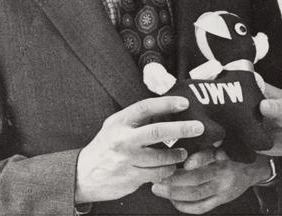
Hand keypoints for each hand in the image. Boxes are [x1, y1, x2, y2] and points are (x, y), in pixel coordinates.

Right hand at [75, 96, 203, 202]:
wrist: (83, 175)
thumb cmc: (105, 146)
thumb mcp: (114, 126)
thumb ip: (135, 118)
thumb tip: (165, 108)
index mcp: (119, 122)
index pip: (146, 108)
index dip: (167, 103)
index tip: (184, 103)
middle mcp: (123, 140)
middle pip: (158, 131)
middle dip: (182, 128)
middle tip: (198, 128)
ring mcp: (127, 160)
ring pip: (161, 157)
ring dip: (176, 155)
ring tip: (182, 153)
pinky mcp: (131, 178)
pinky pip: (157, 174)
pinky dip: (167, 170)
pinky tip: (169, 167)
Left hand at [151, 149, 270, 213]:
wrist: (254, 168)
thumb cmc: (234, 151)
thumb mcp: (225, 141)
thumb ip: (207, 143)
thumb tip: (183, 134)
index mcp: (224, 155)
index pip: (210, 157)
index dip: (197, 160)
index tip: (182, 162)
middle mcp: (223, 173)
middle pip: (197, 180)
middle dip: (174, 181)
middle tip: (157, 177)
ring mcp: (223, 189)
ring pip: (196, 195)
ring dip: (174, 194)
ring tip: (158, 188)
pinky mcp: (221, 200)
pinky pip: (201, 207)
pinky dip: (185, 206)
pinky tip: (173, 201)